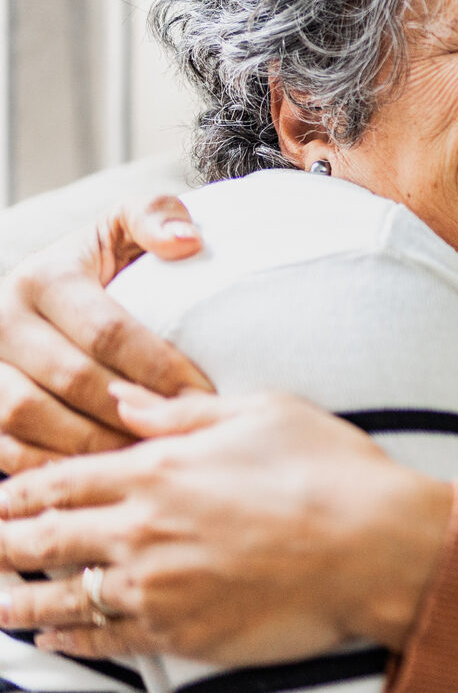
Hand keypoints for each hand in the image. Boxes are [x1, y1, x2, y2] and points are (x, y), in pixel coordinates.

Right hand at [0, 195, 210, 470]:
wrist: (42, 293)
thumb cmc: (101, 265)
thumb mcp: (122, 228)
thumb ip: (155, 217)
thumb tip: (187, 241)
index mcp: (43, 277)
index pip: (107, 331)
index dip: (158, 368)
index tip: (203, 394)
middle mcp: (1, 321)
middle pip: (70, 380)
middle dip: (131, 412)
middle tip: (182, 434)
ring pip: (30, 419)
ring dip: (92, 444)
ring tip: (147, 457)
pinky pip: (5, 449)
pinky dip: (52, 466)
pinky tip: (101, 475)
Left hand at [0, 384, 454, 663]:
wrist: (375, 547)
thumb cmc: (329, 470)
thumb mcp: (262, 412)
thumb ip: (183, 412)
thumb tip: (126, 401)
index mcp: (159, 469)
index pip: (62, 480)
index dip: (19, 490)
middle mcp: (144, 530)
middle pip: (45, 540)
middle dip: (4, 543)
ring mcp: (158, 588)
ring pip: (64, 597)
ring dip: (20, 600)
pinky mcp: (181, 635)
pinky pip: (106, 641)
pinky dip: (71, 642)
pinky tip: (54, 640)